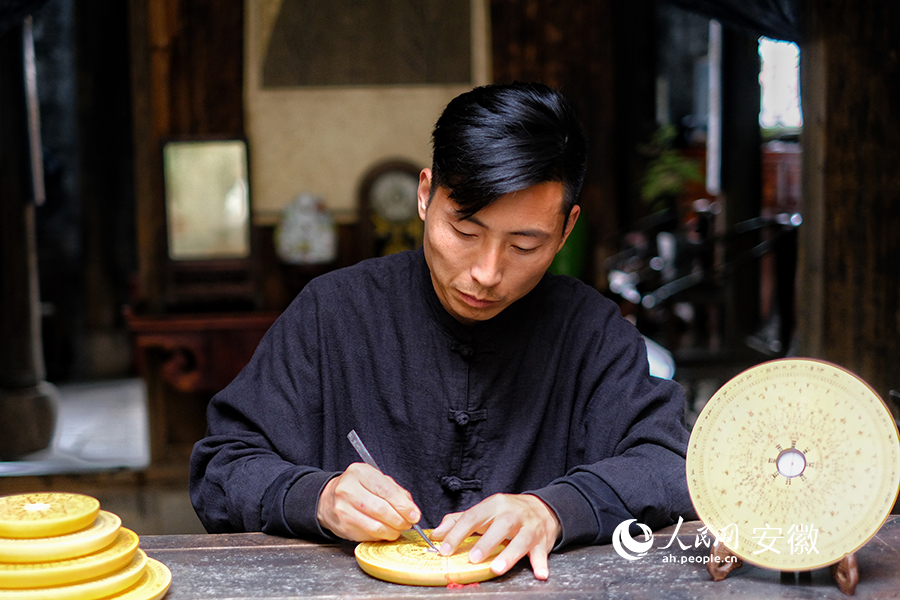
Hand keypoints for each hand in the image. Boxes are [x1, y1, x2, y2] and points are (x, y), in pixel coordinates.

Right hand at [316, 462, 420, 541]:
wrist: (327, 499)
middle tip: (408, 523)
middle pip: (381, 510)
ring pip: (375, 527)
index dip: (403, 506)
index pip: (386, 491)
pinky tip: (383, 531)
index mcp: (359, 473)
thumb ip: (395, 492)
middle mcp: (348, 490)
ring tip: (397, 529)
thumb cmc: (356, 488)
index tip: (414, 515)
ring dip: (392, 531)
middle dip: (400, 520)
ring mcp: (343, 509)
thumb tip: (411, 510)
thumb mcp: (374, 480)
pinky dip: (380, 536)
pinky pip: (368, 535)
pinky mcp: (342, 527)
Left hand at [429, 493, 560, 579]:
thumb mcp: (484, 512)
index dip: (458, 533)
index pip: (473, 516)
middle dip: (486, 543)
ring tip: (497, 568)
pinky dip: (541, 564)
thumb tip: (435, 534)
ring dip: (509, 555)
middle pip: (500, 526)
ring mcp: (529, 527)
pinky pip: (542, 553)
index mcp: (494, 505)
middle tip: (473, 558)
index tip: (445, 549)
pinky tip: (540, 574)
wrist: (542, 508)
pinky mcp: (542, 541)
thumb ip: (459, 521)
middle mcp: (512, 513)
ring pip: (521, 540)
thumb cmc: (507, 513)